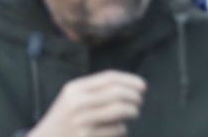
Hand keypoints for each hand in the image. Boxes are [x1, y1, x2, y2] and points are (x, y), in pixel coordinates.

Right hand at [27, 71, 146, 136]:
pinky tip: (119, 128)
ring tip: (134, 113)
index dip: (129, 80)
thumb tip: (128, 86)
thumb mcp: (72, 98)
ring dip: (133, 111)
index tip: (142, 85)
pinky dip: (122, 129)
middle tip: (139, 101)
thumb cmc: (65, 119)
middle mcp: (77, 103)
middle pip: (116, 93)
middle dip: (134, 96)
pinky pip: (116, 130)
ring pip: (119, 111)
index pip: (108, 78)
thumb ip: (95, 90)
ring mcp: (82, 122)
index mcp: (74, 88)